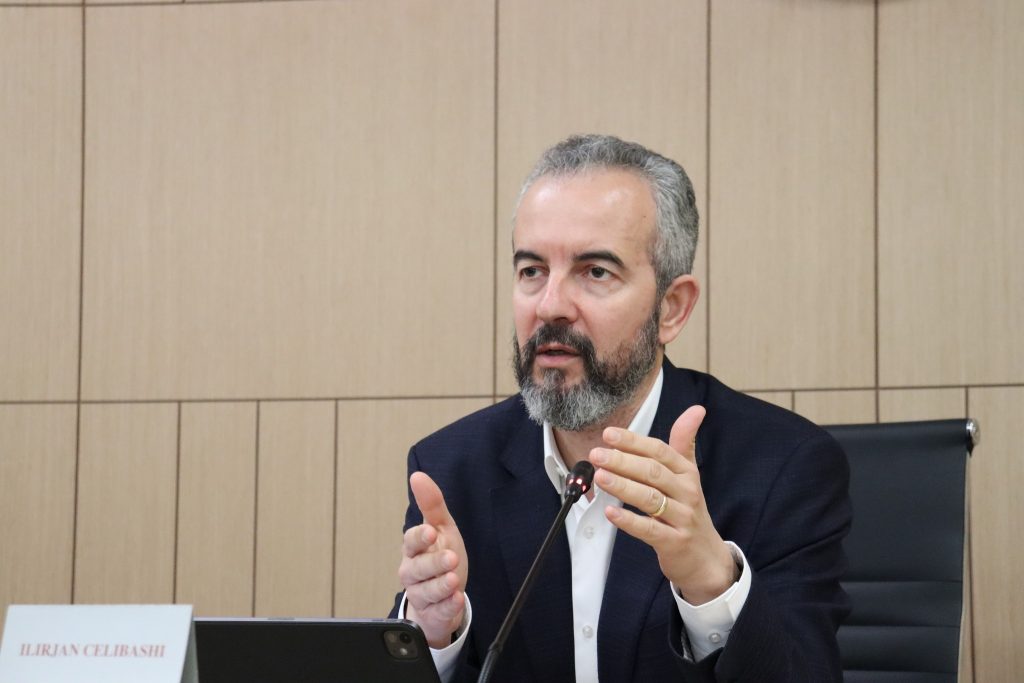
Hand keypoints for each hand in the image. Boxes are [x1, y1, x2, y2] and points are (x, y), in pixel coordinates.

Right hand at [397, 472, 467, 648]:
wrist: (442, 595)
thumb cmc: (439, 556)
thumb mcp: (441, 528)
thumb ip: (431, 504)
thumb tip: (418, 476)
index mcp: (414, 549)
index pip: (411, 542)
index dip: (419, 537)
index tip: (429, 532)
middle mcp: (413, 572)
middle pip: (417, 568)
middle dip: (433, 563)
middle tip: (450, 558)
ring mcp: (421, 594)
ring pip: (426, 592)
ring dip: (440, 586)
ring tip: (454, 580)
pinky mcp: (432, 613)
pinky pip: (438, 611)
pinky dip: (447, 606)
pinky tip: (456, 599)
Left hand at [590, 405, 735, 604]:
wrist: (706, 556)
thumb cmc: (688, 509)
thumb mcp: (689, 474)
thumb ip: (685, 442)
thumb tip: (697, 409)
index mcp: (687, 473)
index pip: (660, 451)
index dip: (634, 441)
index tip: (608, 434)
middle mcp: (687, 492)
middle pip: (653, 472)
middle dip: (623, 461)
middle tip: (597, 454)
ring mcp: (682, 518)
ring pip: (650, 499)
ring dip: (623, 486)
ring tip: (600, 476)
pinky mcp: (674, 543)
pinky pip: (650, 530)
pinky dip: (629, 521)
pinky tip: (610, 512)